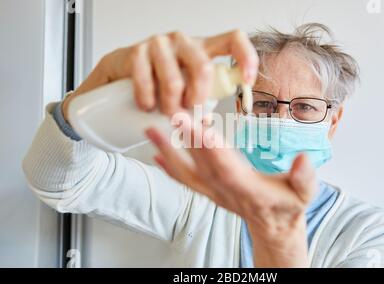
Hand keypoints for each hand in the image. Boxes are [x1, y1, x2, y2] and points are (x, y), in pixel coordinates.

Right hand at [62, 30, 258, 121]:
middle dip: (197, 100)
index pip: (233, 40)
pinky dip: (147, 100)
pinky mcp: (135, 51)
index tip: (248, 82)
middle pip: (203, 67)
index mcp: (201, 49)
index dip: (246, 58)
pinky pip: (146, 79)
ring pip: (175, 79)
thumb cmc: (157, 87)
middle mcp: (183, 42)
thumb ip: (201, 102)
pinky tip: (146, 105)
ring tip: (164, 113)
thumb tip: (210, 125)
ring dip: (170, 105)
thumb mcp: (185, 93)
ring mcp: (158, 44)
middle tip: (187, 114)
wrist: (116, 82)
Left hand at [146, 120, 316, 266]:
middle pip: (201, 163)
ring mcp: (214, 193)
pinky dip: (169, 168)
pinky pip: (186, 181)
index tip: (196, 125)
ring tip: (151, 131)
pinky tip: (157, 154)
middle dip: (185, 138)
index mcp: (249, 189)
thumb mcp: (305, 192)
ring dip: (168, 151)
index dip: (210, 146)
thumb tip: (302, 159)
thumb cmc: (288, 205)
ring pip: (187, 171)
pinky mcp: (209, 192)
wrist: (274, 226)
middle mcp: (226, 191)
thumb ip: (304, 177)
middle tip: (170, 113)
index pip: (225, 165)